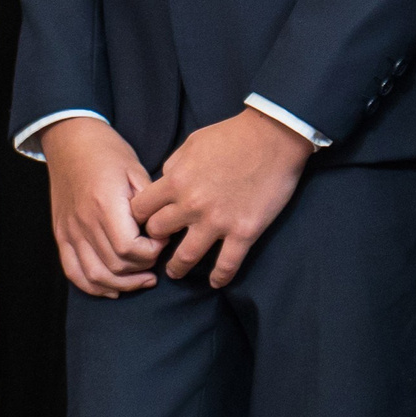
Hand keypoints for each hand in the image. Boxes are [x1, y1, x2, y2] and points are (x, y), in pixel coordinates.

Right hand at [41, 116, 158, 297]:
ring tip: (145, 279)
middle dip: (143, 267)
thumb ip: (148, 203)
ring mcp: (69, 231)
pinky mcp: (61, 235)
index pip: (129, 248)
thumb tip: (161, 230)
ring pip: (95, 275)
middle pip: (115, 264)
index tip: (165, 239)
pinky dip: (94, 286)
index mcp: (105, 204)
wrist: (71, 142)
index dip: (152, 251)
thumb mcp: (136, 170)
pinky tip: (115, 289)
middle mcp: (84, 222)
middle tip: (158, 255)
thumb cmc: (108, 152)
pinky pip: (73, 272)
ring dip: (123, 284)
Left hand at [130, 109, 312, 286]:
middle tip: (161, 245)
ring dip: (177, 268)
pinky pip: (227, 264)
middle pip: (158, 234)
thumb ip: (174, 166)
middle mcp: (192, 205)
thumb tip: (164, 182)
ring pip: (185, 257)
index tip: (147, 222)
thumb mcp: (193, 142)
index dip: (141, 217)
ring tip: (177, 272)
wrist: (275, 136)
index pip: (140, 210)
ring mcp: (218, 221)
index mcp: (176, 180)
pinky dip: (220, 277)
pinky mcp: (244, 231)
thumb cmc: (233, 135)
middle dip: (156, 240)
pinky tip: (217, 282)